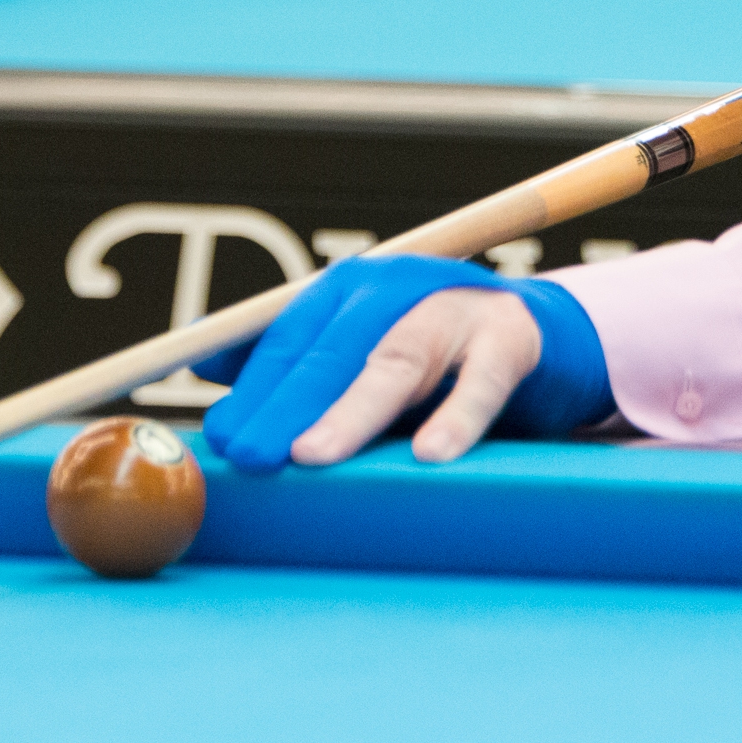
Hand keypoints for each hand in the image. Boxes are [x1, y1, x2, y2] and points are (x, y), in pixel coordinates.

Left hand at [196, 254, 613, 474]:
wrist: (535, 334)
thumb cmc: (431, 354)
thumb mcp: (359, 352)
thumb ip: (294, 359)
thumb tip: (205, 365)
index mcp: (351, 290)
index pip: (291, 338)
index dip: (255, 388)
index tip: (223, 437)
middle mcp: (397, 287)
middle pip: (333, 348)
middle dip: (286, 404)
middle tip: (251, 456)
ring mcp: (454, 309)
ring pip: (396, 361)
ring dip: (351, 411)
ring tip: (313, 455)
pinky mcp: (509, 340)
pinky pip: (481, 382)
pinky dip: (456, 416)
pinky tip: (431, 454)